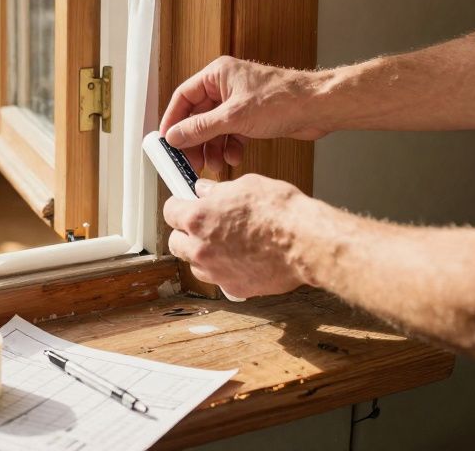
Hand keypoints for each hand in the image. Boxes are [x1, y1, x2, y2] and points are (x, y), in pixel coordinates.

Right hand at [159, 56, 331, 171]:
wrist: (318, 107)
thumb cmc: (282, 100)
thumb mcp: (234, 117)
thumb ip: (200, 128)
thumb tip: (174, 136)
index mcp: (217, 75)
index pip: (183, 97)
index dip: (172, 120)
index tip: (166, 142)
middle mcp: (225, 86)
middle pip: (197, 116)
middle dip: (195, 141)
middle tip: (191, 162)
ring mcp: (238, 102)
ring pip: (214, 128)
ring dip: (213, 148)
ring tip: (216, 166)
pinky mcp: (251, 117)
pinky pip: (230, 134)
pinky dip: (230, 148)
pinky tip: (234, 158)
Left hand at [164, 176, 312, 298]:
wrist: (305, 242)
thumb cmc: (280, 211)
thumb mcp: (245, 186)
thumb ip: (218, 191)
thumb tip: (205, 191)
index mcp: (198, 218)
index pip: (169, 211)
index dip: (179, 206)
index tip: (185, 205)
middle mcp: (200, 248)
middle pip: (175, 241)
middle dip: (185, 232)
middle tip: (202, 225)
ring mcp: (215, 272)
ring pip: (194, 264)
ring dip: (202, 254)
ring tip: (223, 243)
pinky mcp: (233, 288)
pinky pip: (218, 279)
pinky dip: (223, 270)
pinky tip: (239, 259)